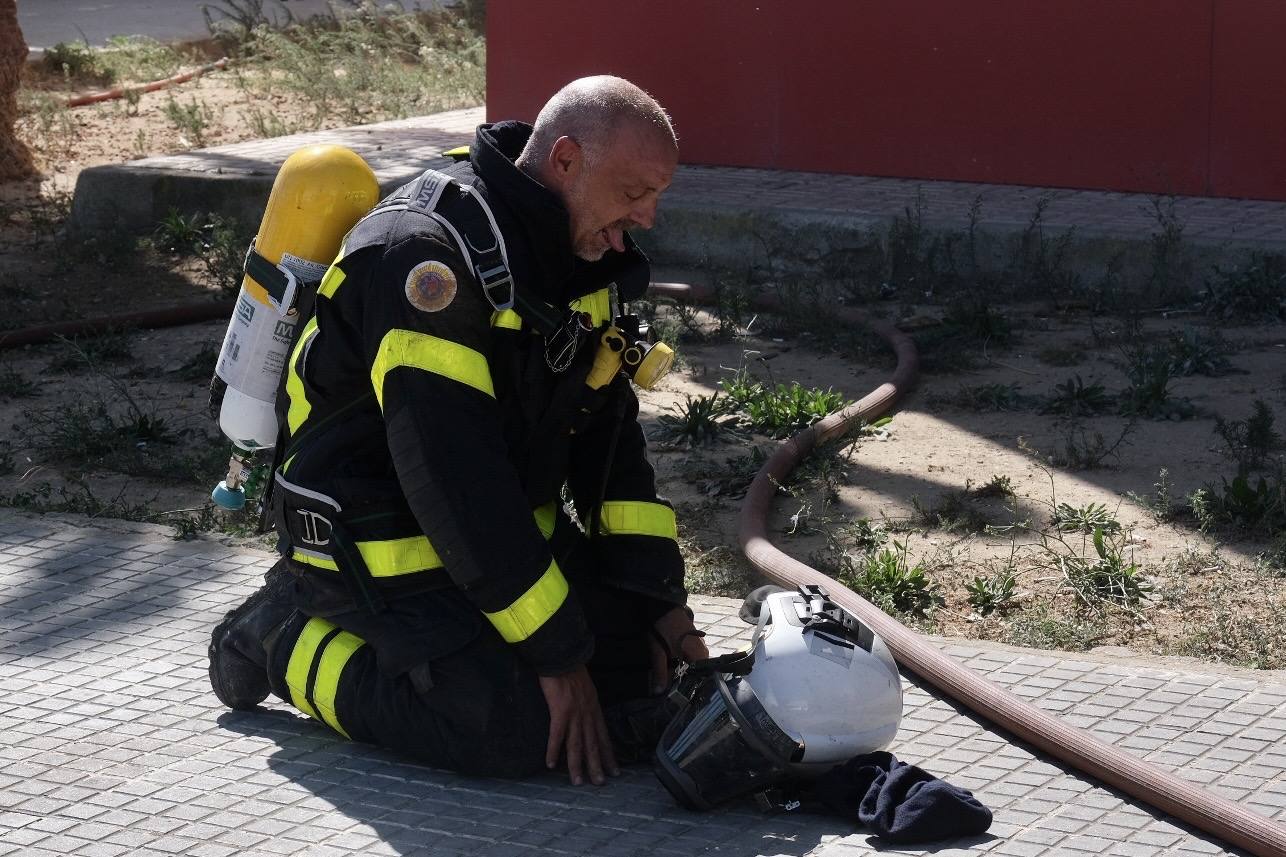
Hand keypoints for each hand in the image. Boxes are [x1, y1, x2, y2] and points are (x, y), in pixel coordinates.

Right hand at [538, 666, 618, 785]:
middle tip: (600, 783)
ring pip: (577, 745)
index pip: (604, 736)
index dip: (609, 753)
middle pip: (593, 744)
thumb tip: (584, 712)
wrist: (562, 655)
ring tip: (578, 782)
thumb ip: (587, 701)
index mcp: (594, 708)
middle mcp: (587, 714)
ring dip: (577, 765)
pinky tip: (551, 764)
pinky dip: (554, 751)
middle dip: (597, 765)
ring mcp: (574, 714)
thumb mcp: (586, 687)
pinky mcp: (560, 712)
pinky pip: (557, 736)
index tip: (614, 769)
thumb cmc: (571, 668)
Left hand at [649, 606, 709, 693]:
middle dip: (685, 681)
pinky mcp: (695, 642)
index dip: (688, 689)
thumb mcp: (659, 652)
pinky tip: (675, 669)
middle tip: (674, 691)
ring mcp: (700, 646)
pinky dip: (684, 664)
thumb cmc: (663, 629)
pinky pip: (692, 658)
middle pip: (696, 674)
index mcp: (699, 656)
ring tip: (673, 681)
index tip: (680, 698)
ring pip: (693, 666)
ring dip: (684, 673)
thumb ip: (660, 672)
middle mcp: (703, 652)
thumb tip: (658, 693)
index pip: (699, 679)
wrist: (663, 606)